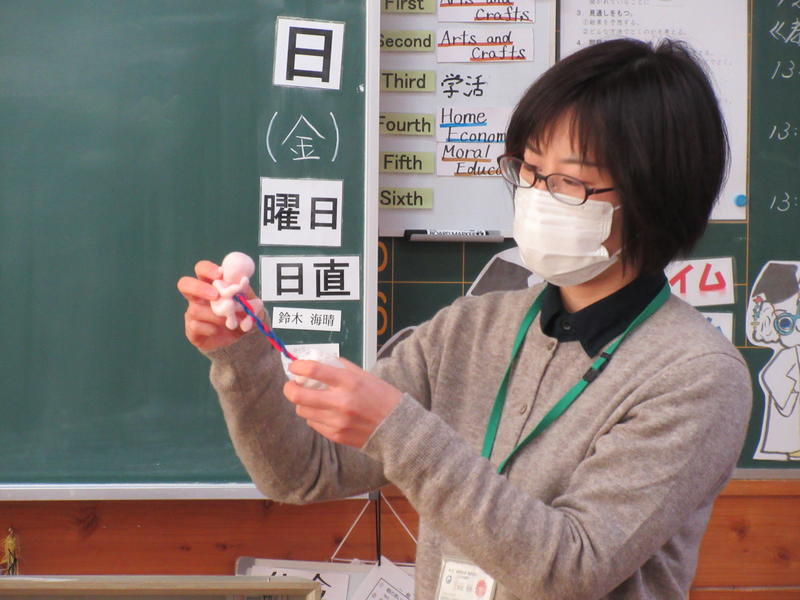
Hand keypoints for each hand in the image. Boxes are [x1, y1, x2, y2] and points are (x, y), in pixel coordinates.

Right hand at [177, 260, 262, 351]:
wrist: (242, 339)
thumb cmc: (244, 315)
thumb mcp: (251, 303)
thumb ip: (247, 293)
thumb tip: (243, 282)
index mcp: (211, 284)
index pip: (201, 269)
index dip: (207, 269)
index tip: (220, 274)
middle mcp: (198, 297)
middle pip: (184, 283)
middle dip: (198, 288)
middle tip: (215, 295)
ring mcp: (193, 313)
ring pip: (195, 309)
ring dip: (214, 315)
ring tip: (229, 321)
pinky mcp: (192, 330)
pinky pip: (195, 326)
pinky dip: (210, 328)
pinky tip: (218, 330)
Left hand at [283, 358, 402, 447]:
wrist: (398, 429)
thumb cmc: (383, 399)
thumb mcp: (365, 376)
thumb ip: (340, 367)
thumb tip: (317, 360)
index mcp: (349, 382)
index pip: (314, 370)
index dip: (298, 366)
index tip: (294, 366)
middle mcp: (341, 402)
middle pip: (299, 395)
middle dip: (289, 388)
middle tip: (291, 385)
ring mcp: (337, 421)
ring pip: (302, 411)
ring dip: (302, 403)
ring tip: (311, 399)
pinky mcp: (336, 435)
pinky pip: (313, 424)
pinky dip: (314, 416)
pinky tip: (324, 412)